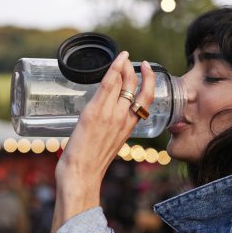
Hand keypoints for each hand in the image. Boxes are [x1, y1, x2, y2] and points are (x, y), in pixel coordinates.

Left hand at [51, 52, 154, 232]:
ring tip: (122, 57)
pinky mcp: (95, 112)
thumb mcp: (108, 144)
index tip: (145, 69)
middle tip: (128, 60)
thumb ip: (110, 129)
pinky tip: (117, 59)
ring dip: (124, 66)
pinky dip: (114, 69)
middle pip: (136, 87)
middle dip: (134, 70)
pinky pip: (108, 85)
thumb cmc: (91, 165)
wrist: (82, 175)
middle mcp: (124, 119)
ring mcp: (110, 115)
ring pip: (123, 83)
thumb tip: (104, 122)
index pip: (146, 99)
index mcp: (129, 127)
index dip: (149, 81)